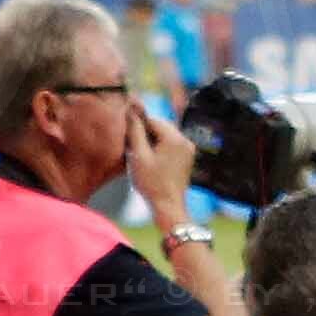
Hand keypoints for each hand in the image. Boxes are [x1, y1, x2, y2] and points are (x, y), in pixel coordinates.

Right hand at [121, 103, 198, 222]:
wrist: (168, 207)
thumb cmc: (152, 184)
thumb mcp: (138, 155)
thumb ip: (135, 130)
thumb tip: (130, 108)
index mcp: (175, 138)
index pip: (152, 120)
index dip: (137, 125)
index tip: (126, 134)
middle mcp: (185, 141)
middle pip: (160, 127)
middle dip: (145, 133)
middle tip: (132, 146)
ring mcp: (188, 150)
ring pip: (165, 136)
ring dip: (151, 141)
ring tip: (140, 156)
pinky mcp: (187, 158)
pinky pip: (171, 146)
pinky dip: (159, 148)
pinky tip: (150, 161)